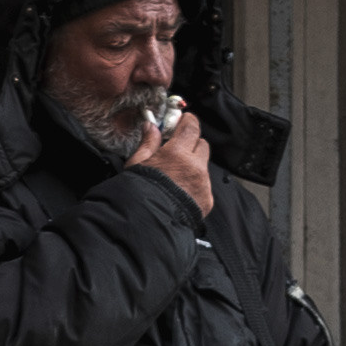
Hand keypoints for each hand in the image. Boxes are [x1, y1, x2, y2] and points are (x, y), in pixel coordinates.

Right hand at [129, 98, 212, 216]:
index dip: (188, 121)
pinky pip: (205, 185)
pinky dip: (195, 185)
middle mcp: (196, 167)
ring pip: (204, 166)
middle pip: (202, 144)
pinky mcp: (207, 200)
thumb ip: (148, 143)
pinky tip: (180, 193)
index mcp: (178, 153)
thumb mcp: (137, 165)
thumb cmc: (139, 194)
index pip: (192, 127)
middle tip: (177, 150)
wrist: (150, 225)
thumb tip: (152, 127)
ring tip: (175, 177)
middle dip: (191, 144)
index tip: (183, 121)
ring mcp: (204, 184)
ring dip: (193, 166)